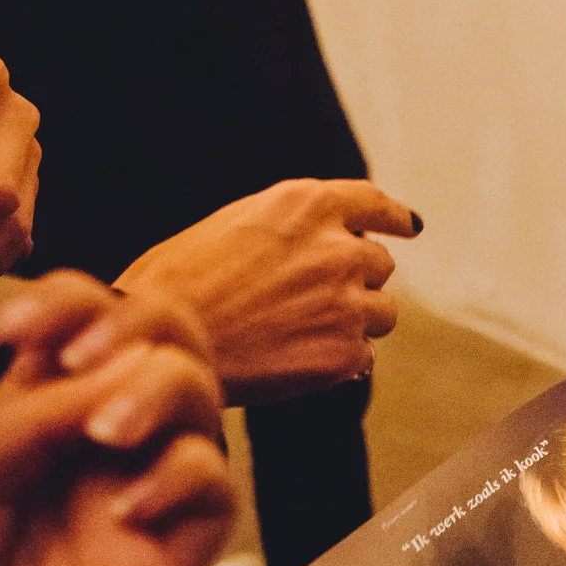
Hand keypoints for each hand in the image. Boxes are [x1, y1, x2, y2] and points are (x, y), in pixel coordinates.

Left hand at [0, 272, 230, 565]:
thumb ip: (29, 414)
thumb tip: (121, 365)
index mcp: (29, 410)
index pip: (82, 320)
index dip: (70, 303)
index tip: (23, 328)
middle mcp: (95, 439)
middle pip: (165, 338)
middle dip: (139, 325)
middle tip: (91, 359)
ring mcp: (141, 489)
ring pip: (201, 395)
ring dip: (161, 392)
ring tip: (108, 435)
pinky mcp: (179, 551)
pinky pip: (216, 484)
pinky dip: (182, 476)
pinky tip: (130, 511)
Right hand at [114, 179, 420, 405]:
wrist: (156, 342)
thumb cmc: (173, 284)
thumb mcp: (231, 225)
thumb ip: (287, 229)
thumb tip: (322, 243)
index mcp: (306, 205)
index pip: (375, 204)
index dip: (395, 217)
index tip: (409, 226)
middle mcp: (337, 249)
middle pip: (378, 262)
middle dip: (356, 279)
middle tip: (316, 299)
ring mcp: (345, 302)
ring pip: (382, 312)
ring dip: (356, 320)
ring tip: (303, 332)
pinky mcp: (343, 353)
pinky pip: (364, 357)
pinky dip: (341, 360)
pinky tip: (299, 361)